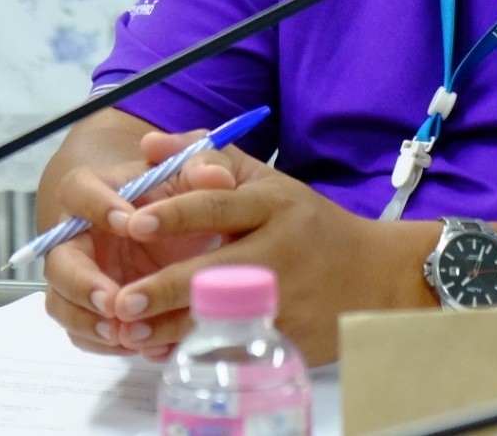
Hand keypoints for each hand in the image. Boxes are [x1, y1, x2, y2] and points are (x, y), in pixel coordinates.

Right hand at [41, 140, 240, 358]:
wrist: (176, 227)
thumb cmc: (176, 194)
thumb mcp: (192, 175)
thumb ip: (202, 167)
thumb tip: (216, 176)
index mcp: (94, 191)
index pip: (78, 191)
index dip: (97, 207)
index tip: (129, 223)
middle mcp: (76, 236)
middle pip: (58, 259)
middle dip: (82, 282)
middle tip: (113, 300)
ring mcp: (79, 276)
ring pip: (61, 302)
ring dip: (87, 321)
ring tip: (122, 332)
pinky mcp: (89, 309)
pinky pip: (82, 332)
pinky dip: (105, 344)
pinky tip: (137, 347)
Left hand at [107, 128, 432, 364]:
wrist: (375, 277)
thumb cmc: (309, 225)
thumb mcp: (268, 181)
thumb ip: (208, 159)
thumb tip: (148, 146)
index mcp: (273, 203)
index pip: (217, 205)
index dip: (174, 214)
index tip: (133, 222)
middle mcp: (279, 249)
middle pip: (213, 270)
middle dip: (162, 288)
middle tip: (121, 300)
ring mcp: (285, 296)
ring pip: (218, 315)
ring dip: (170, 327)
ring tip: (131, 330)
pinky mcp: (289, 335)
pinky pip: (233, 343)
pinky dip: (196, 349)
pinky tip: (165, 351)